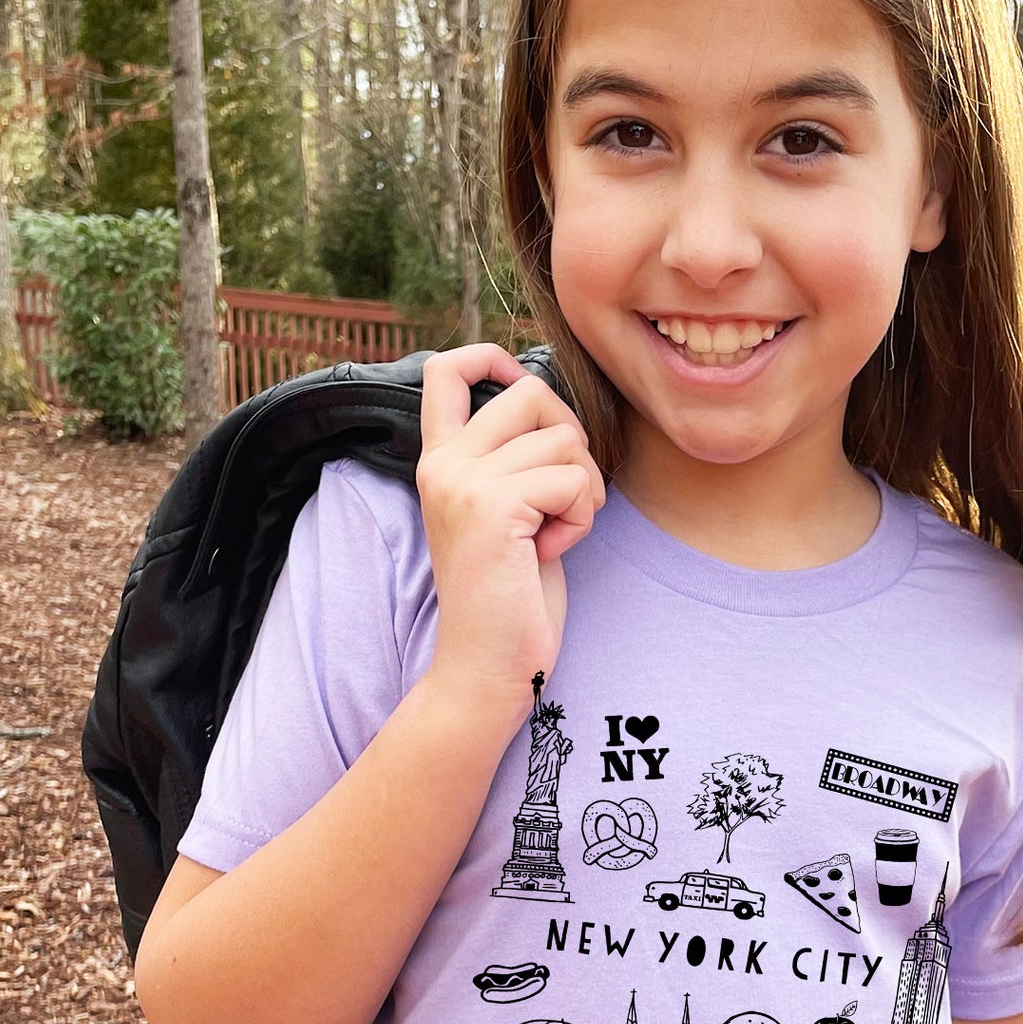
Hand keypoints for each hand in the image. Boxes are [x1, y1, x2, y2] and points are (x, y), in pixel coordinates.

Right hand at [417, 343, 605, 702]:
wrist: (488, 666)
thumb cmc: (512, 596)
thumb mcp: (512, 513)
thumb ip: (519, 461)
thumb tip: (557, 406)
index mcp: (441, 460)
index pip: (446, 371)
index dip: (492, 357)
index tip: (521, 382)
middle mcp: (442, 462)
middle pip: (533, 394)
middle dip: (573, 440)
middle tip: (564, 499)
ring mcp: (462, 481)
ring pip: (563, 439)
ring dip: (581, 490)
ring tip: (552, 535)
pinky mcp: (491, 507)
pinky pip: (572, 481)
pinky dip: (580, 519)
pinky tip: (550, 552)